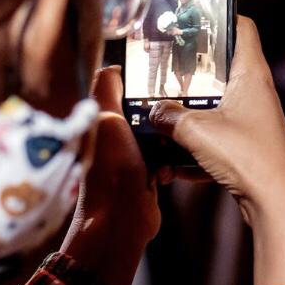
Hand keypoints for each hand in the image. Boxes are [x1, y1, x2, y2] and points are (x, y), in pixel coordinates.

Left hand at [60, 66, 159, 284]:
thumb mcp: (105, 118)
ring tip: (176, 136)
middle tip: (182, 102)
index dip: (142, 80)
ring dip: (169, 138)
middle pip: (147, 110)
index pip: (124, 88)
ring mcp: (132, 155)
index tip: (165, 72)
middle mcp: (115, 135)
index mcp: (102, 118)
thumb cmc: (108, 169)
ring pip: (161, 133)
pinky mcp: (149, 173)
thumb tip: (111, 65)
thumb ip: (106, 89)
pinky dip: (173, 159)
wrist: (120, 219)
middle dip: (162, 110)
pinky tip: (172, 163)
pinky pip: (168, 156)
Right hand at [149, 17, 284, 284]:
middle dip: (189, 74)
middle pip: (220, 69)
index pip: (242, 28)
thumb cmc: (248, 156)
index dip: (220, 17)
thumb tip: (151, 112)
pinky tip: (172, 169)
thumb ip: (168, 116)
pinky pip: (214, 140)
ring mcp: (253, 120)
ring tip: (158, 125)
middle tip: (160, 72)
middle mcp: (255, 92)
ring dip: (186, 119)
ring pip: (213, 108)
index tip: (191, 16)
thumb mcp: (196, 131)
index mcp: (251, 74)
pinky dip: (194, 151)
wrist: (277, 203)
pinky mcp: (248, 147)